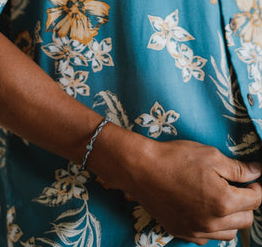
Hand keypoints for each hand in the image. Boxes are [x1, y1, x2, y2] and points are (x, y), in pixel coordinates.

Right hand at [126, 138, 261, 244]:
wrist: (141, 169)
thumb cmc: (175, 158)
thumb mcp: (210, 155)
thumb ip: (238, 168)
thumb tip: (257, 172)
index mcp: (223, 201)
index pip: (255, 200)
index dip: (256, 187)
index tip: (252, 179)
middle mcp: (213, 222)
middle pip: (246, 219)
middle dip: (246, 202)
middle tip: (236, 186)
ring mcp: (197, 230)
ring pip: (229, 232)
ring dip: (231, 217)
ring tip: (219, 197)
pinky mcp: (183, 232)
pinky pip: (208, 236)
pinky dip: (212, 225)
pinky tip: (203, 208)